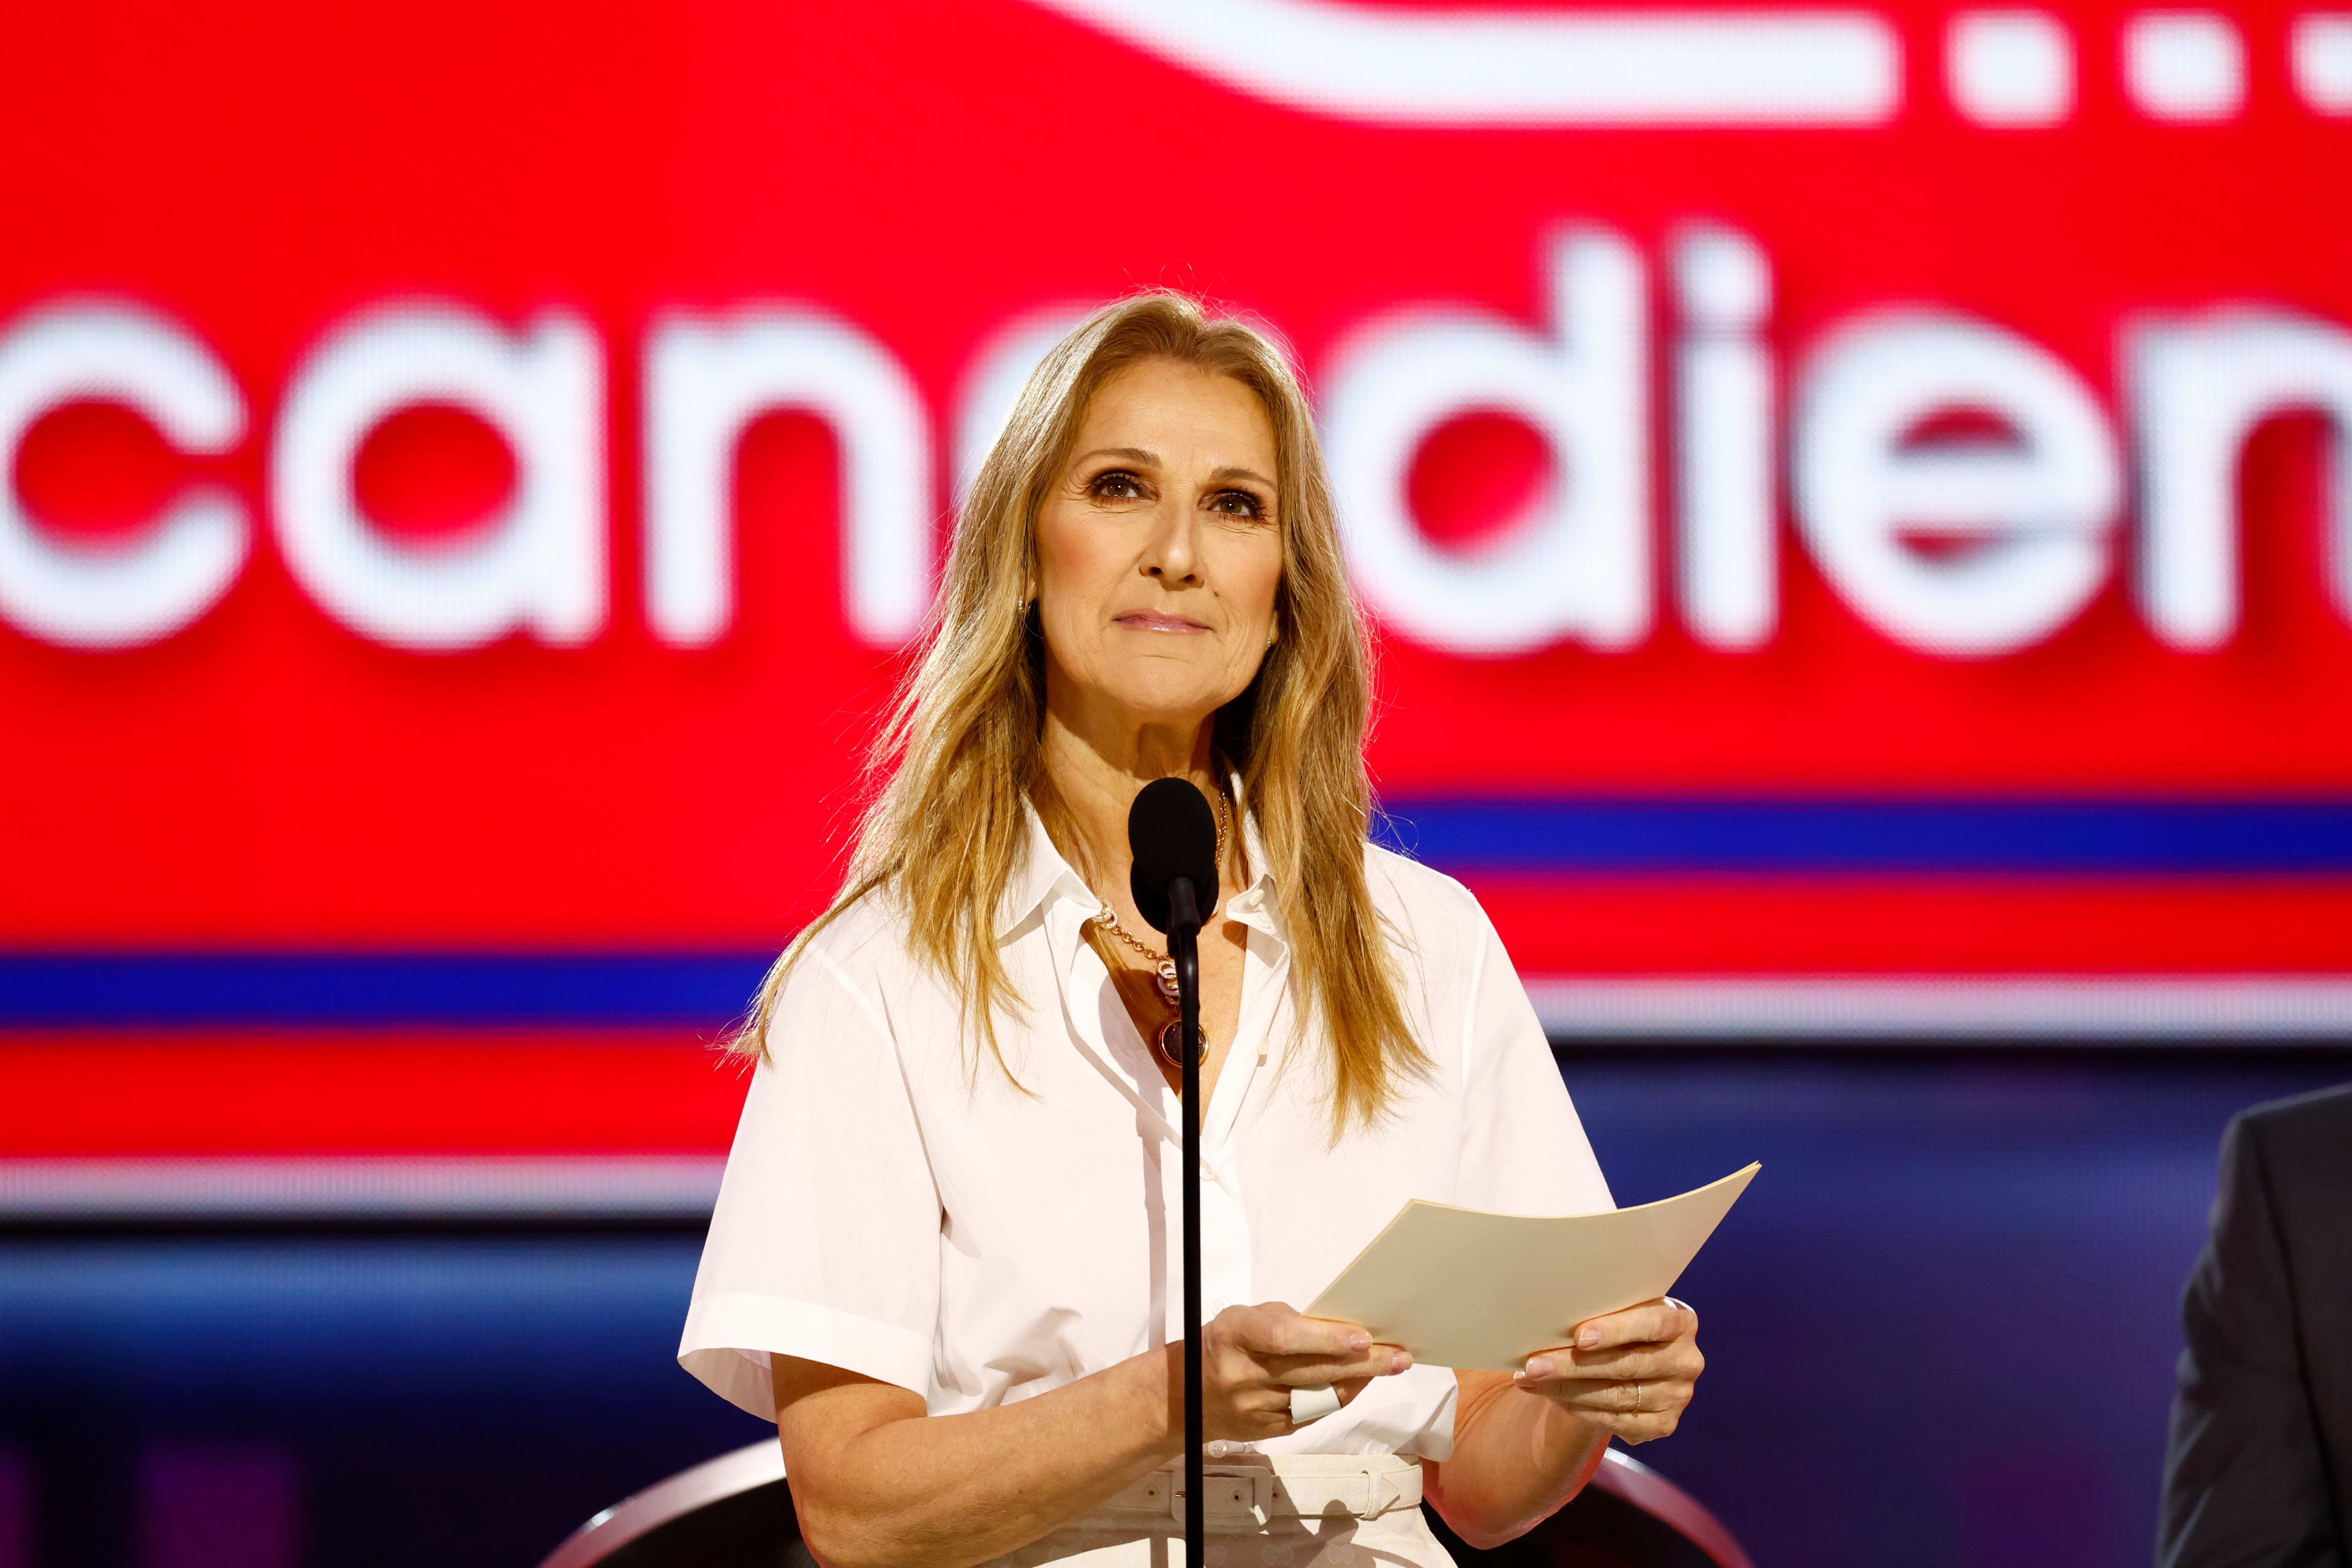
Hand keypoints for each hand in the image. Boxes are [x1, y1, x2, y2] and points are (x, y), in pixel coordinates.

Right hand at [1195, 1301, 1411, 1441]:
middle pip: (1310, 1370)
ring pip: (1317, 1397)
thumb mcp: (1243, 1319)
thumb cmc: (1224, 1345)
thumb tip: (1336, 1328)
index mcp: (1235, 1336)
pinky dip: (1340, 1397)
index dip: (1324, 1338)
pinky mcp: (1268, 1431)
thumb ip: (1284, 1321)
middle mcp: (1245, 1375)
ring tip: (1390, 1365)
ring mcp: (1257, 1409)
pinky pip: (1313, 1415)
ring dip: (1358, 1381)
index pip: (1283, 1338)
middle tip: (1398, 1356)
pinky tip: (1359, 1383)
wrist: (1186, 1397)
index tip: (1361, 1337)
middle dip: (1361, 1363)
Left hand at [1511, 1297, 1701, 1444]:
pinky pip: (1615, 1420)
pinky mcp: (1663, 1425)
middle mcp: (1687, 1361)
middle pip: (1626, 1365)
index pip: (1652, 1324)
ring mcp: (1677, 1396)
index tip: (1579, 1336)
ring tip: (1529, 1379)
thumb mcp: (1619, 1309)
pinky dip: (1578, 1409)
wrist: (1631, 1358)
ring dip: (1565, 1389)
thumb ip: (1600, 1309)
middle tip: (1532, 1364)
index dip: (1616, 1330)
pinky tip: (1552, 1396)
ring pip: (1615, 1396)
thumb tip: (1547, 1314)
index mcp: (1681, 1321)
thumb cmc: (1618, 1323)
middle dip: (1572, 1365)